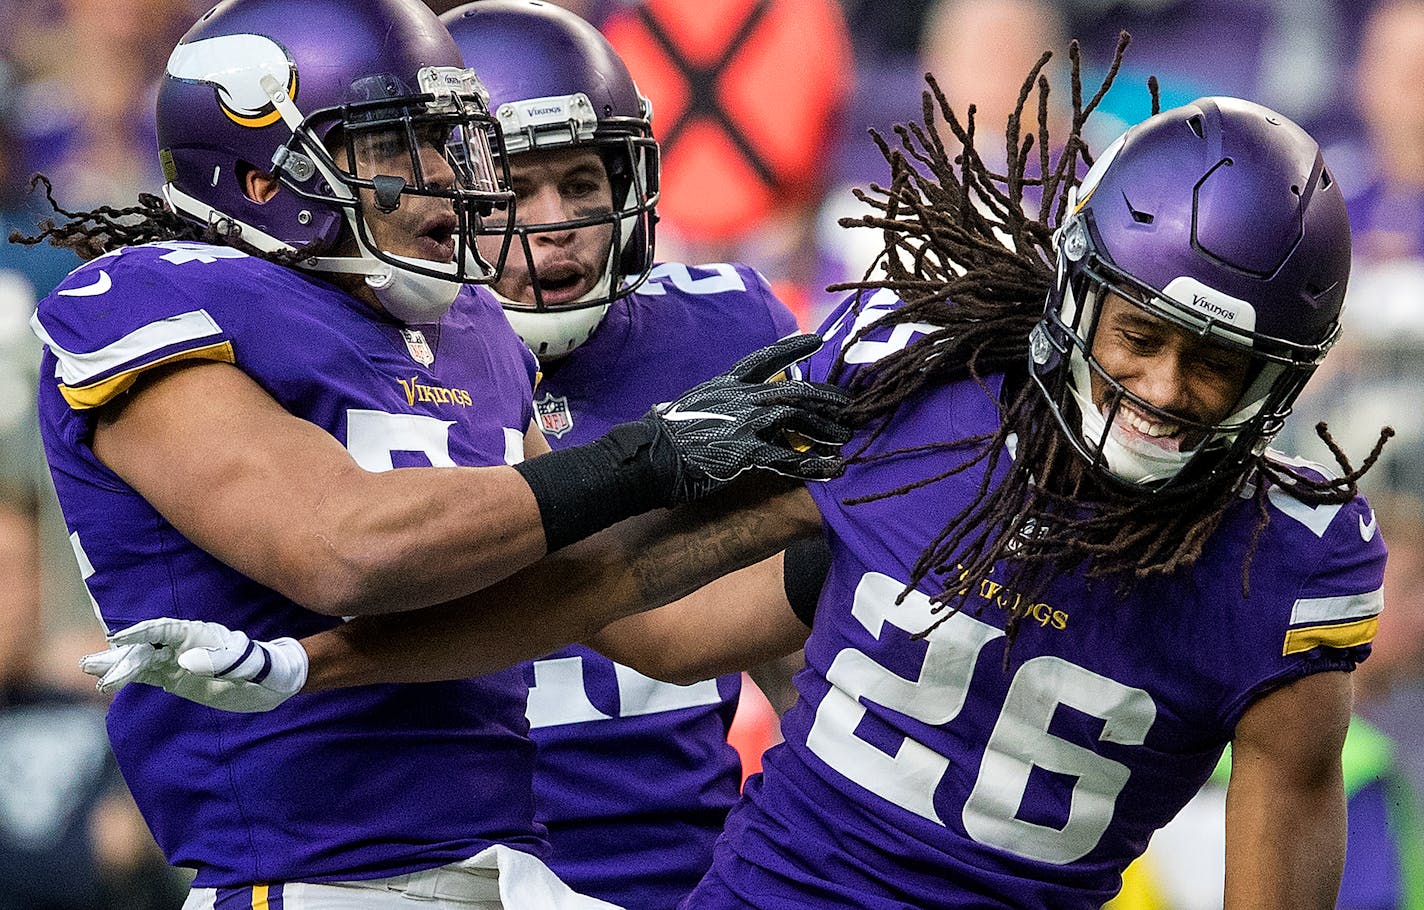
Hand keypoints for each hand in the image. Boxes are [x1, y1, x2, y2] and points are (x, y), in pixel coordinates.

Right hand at [79, 618, 307, 712]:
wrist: (274, 682)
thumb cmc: (267, 669)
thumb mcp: (252, 666)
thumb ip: (223, 662)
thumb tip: (186, 661)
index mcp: (202, 635)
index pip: (167, 630)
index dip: (143, 633)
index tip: (119, 638)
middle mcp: (186, 644)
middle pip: (148, 646)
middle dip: (122, 655)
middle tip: (93, 666)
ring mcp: (178, 660)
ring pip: (141, 660)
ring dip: (117, 664)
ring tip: (88, 668)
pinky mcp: (176, 677)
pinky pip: (147, 674)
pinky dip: (127, 676)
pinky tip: (106, 681)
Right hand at [644, 333, 849, 503]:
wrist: (652, 454)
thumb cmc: (668, 435)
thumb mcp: (697, 405)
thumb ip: (723, 404)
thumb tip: (738, 411)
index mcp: (727, 384)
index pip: (765, 359)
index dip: (792, 349)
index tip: (816, 339)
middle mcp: (740, 397)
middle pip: (793, 390)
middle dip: (825, 397)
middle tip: (848, 405)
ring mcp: (745, 422)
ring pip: (797, 417)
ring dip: (824, 429)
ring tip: (844, 438)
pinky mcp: (747, 451)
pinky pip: (789, 457)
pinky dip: (814, 464)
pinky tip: (833, 470)